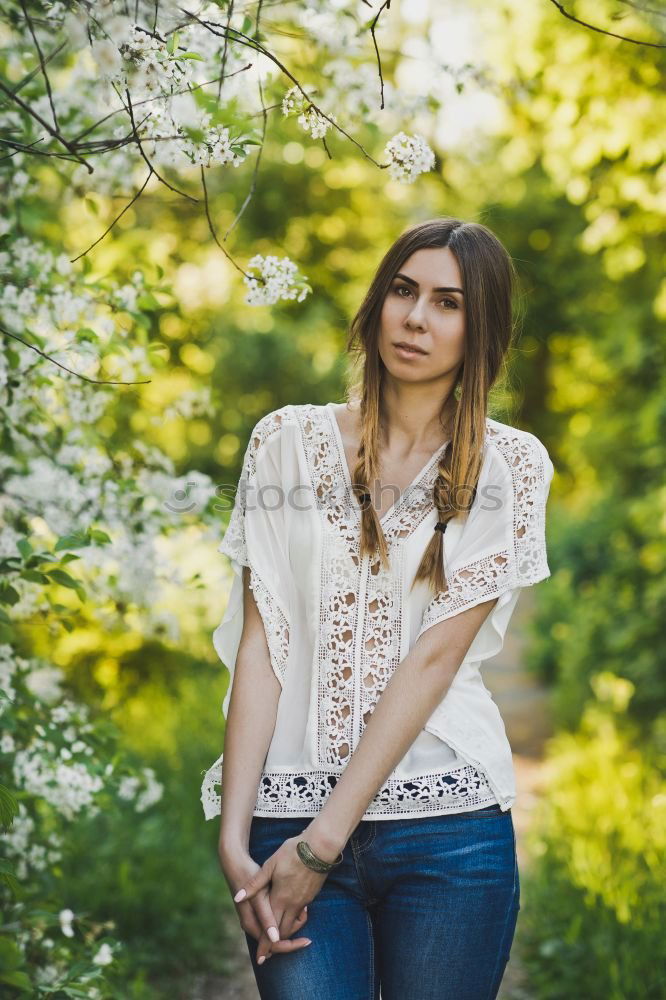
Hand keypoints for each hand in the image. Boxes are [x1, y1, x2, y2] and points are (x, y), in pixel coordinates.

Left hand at [232, 834, 332, 960]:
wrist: (319, 847)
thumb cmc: (292, 853)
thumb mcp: (269, 865)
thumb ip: (254, 884)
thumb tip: (237, 897)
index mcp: (280, 899)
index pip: (270, 930)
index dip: (265, 945)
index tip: (260, 959)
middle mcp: (292, 904)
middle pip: (283, 931)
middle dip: (276, 943)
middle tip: (269, 950)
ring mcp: (304, 900)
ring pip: (293, 923)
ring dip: (286, 930)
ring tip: (278, 932)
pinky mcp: (311, 895)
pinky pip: (301, 913)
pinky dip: (295, 918)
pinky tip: (289, 910)